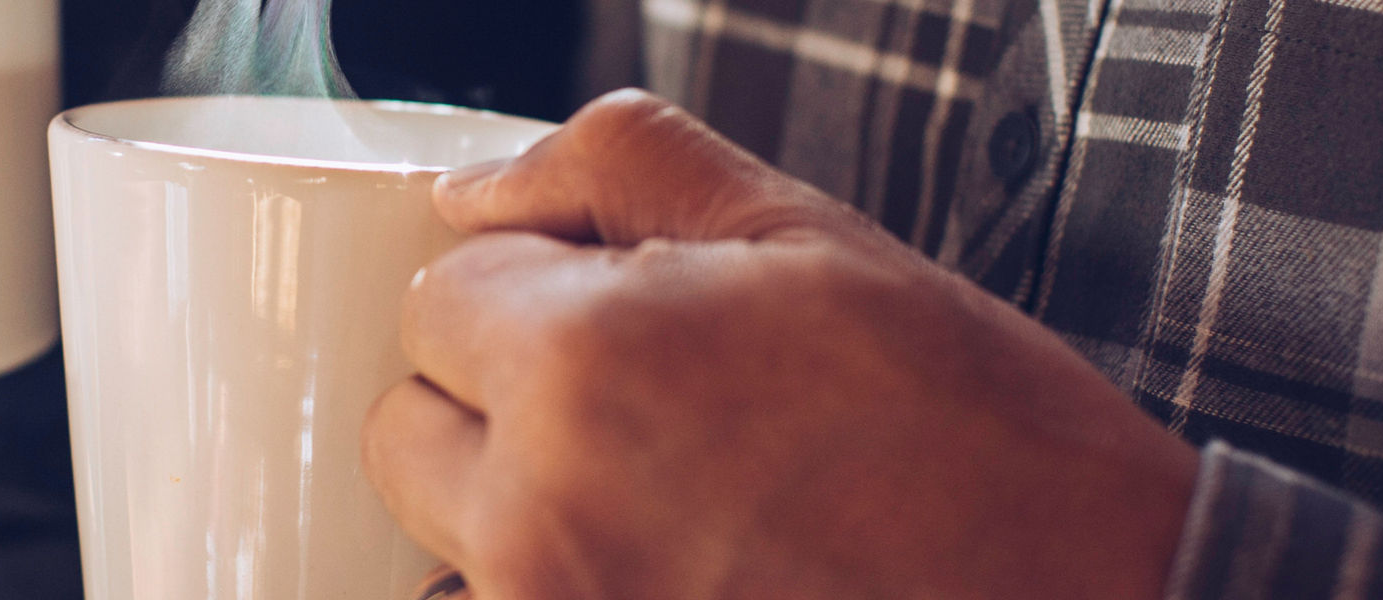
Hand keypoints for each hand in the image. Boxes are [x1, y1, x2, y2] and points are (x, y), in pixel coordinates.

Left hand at [363, 90, 1200, 599]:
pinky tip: (676, 584)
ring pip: (442, 554)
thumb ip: (614, 168)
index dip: (531, 297)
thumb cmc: (975, 434)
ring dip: (518, 530)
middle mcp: (538, 515)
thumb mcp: (810, 234)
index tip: (627, 328)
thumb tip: (467, 191)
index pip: (437, 301)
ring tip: (674, 521)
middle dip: (498, 414)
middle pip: (407, 436)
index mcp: (583, 365)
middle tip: (651, 425)